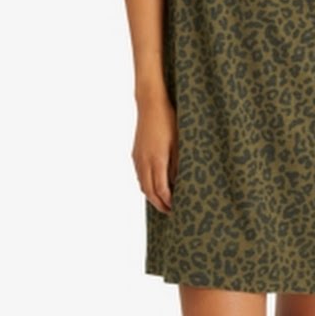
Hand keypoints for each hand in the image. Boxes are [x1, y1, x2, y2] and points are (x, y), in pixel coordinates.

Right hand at [131, 94, 178, 214]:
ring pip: (142, 184)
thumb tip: (178, 182)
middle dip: (159, 204)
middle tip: (170, 211)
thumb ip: (177, 164)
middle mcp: (144, 162)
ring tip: (163, 201)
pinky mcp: (135, 153)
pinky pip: (139, 175)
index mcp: (157, 160)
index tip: (177, 208)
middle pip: (149, 191)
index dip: (168, 202)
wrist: (151, 104)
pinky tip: (154, 184)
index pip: (161, 190)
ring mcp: (138, 158)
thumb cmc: (169, 120)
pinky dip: (146, 184)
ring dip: (152, 196)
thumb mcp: (179, 142)